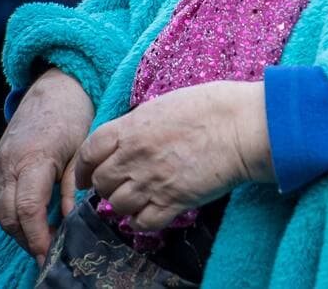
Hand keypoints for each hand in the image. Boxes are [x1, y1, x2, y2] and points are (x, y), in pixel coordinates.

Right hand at [0, 69, 94, 266]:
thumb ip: (73, 186)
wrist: (54, 87)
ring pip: (1, 212)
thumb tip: (70, 220)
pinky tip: (34, 222)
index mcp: (32, 158)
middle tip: (50, 255)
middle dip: (28, 239)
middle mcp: (7, 165)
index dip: (38, 236)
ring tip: (44, 242)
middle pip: (9, 216)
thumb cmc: (74, 115)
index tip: (51, 252)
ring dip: (20, 230)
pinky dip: (14, 215)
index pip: (28, 209)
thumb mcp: (82, 148)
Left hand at [74, 81, 272, 231]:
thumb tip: (131, 136)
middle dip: (108, 184)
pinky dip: (142, 220)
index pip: (89, 151)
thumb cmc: (214, 106)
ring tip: (140, 196)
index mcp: (132, 128)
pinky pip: (142, 222)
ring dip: (125, 203)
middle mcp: (135, 157)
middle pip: (101, 181)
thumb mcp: (167, 103)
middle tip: (122, 183)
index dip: (84, 166)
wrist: (244, 127)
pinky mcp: (173, 202)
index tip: (87, 174)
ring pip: (118, 205)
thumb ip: (141, 123)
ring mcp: (152, 181)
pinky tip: (151, 211)